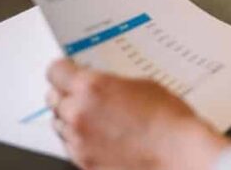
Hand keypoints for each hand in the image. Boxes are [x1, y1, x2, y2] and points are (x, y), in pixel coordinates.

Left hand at [46, 58, 230, 169]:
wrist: (178, 155)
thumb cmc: (168, 121)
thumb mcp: (143, 86)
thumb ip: (113, 84)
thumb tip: (103, 87)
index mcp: (91, 87)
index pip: (56, 71)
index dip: (64, 69)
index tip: (68, 70)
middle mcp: (78, 113)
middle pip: (53, 99)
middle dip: (67, 95)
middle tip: (85, 95)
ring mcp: (78, 141)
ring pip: (59, 124)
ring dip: (72, 119)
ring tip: (98, 119)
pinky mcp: (83, 162)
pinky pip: (70, 146)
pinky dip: (81, 140)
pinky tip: (103, 137)